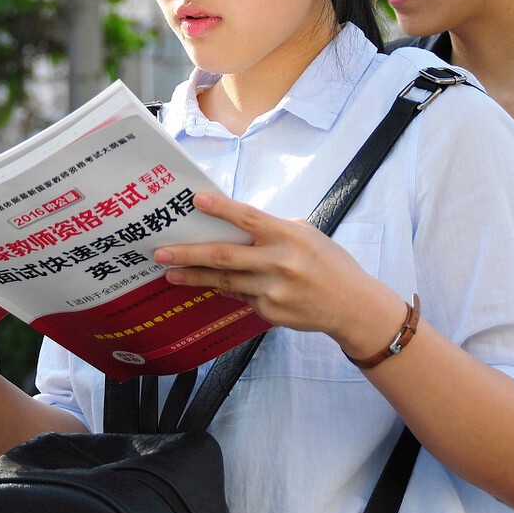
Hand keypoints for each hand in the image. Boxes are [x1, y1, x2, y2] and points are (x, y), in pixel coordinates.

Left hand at [152, 191, 405, 356]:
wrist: (353, 307)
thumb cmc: (328, 263)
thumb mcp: (306, 235)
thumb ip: (271, 230)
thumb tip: (233, 224)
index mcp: (290, 237)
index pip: (249, 218)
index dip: (222, 209)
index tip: (196, 199)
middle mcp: (280, 263)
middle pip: (225, 256)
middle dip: (189, 255)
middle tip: (160, 253)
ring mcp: (274, 291)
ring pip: (225, 281)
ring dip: (194, 277)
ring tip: (169, 273)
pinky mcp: (271, 312)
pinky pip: (240, 297)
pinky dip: (226, 289)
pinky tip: (209, 284)